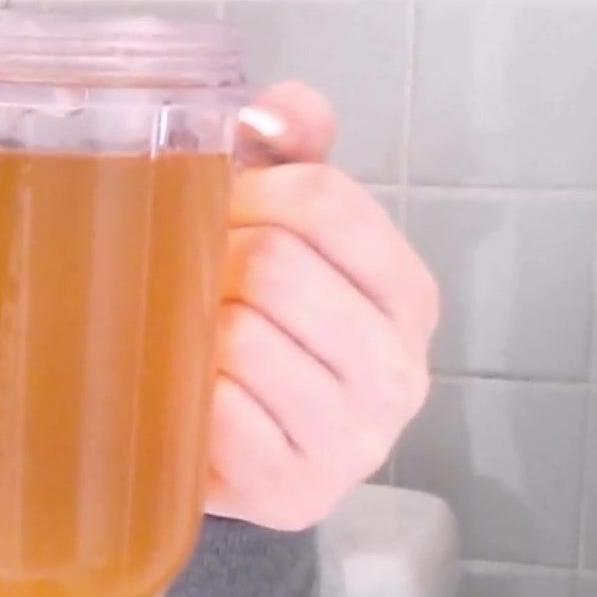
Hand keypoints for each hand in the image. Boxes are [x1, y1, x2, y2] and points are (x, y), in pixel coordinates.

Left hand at [204, 82, 439, 531]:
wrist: (246, 463)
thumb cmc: (268, 337)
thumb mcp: (291, 242)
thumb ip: (295, 160)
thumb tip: (282, 104)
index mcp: (408, 295)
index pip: (325, 200)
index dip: (248, 191)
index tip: (216, 209)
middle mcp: (399, 370)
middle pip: (274, 264)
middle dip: (210, 258)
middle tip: (188, 276)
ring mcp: (352, 440)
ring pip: (240, 337)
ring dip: (193, 329)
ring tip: (190, 337)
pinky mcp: (293, 492)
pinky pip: (217, 414)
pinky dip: (187, 397)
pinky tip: (190, 398)